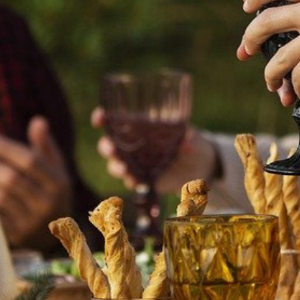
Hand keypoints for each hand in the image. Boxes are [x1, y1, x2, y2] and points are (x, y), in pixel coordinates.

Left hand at [0, 116, 72, 247]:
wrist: (55, 236)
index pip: (30, 161)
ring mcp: (31, 222)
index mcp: (59, 183)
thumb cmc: (51, 193)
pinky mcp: (16, 236)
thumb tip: (37, 121)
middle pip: (13, 179)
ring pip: (1, 198)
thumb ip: (45, 146)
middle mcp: (47, 204)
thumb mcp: (56, 169)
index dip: (7, 148)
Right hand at [91, 106, 217, 193]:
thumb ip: (189, 138)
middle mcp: (133, 144)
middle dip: (106, 147)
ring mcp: (136, 163)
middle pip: (109, 144)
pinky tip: (135, 181)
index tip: (99, 117)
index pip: (115, 119)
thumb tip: (188, 142)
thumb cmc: (191, 141)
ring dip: (116, 166)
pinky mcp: (143, 179)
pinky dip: (131, 181)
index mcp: (140, 126)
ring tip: (124, 168)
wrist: (200, 165)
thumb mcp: (192, 136)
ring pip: (116, 164)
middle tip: (111, 149)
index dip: (103, 118)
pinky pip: (131, 181)